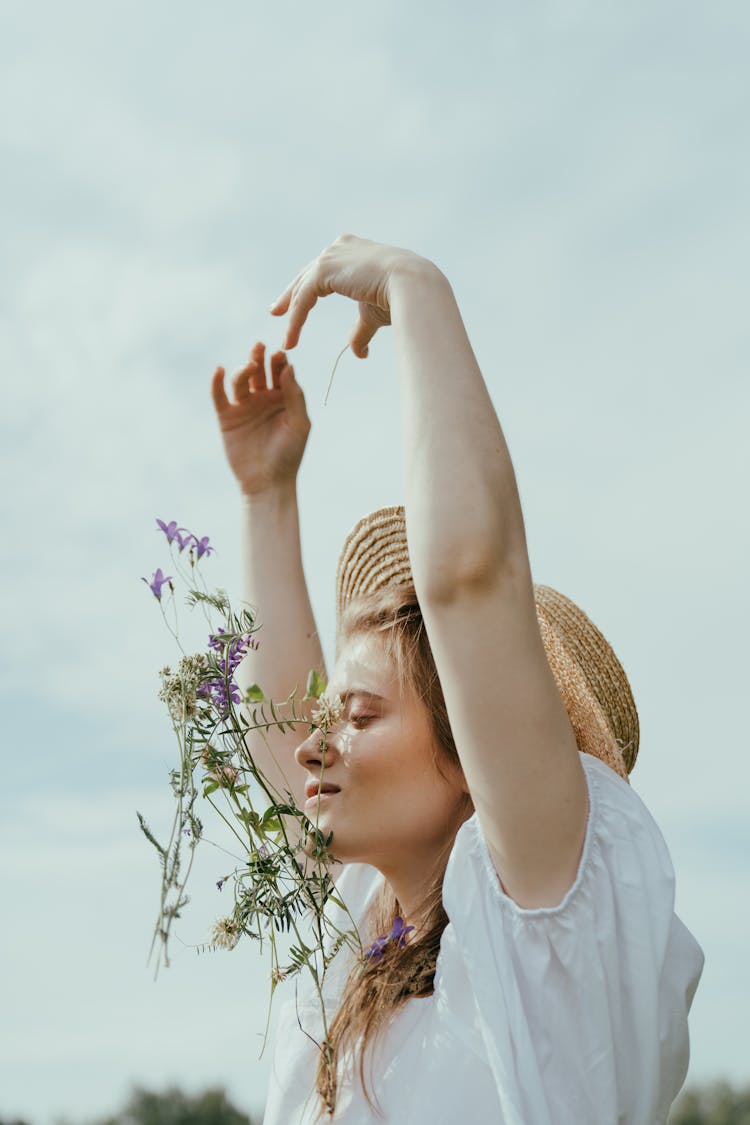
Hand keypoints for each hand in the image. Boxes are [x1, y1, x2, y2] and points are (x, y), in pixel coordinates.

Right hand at [211, 342, 310, 496]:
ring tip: (249, 366)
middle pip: (259, 372)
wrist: (268, 482)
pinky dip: (217, 382)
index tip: (280, 353)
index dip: (280, 361)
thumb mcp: (299, 424)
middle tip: (260, 346)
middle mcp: (263, 399)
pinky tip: (220, 370)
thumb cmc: (289, 454)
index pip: (281, 372)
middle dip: (259, 358)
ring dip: (243, 370)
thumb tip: (289, 368)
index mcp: (283, 398)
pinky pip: (219, 396)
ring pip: (241, 380)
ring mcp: (244, 407)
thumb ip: (295, 396)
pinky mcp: (227, 418)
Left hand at [268, 233, 428, 357]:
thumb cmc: (399, 298)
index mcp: (352, 251)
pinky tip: (292, 339)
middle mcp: (338, 248)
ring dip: (291, 315)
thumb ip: (360, 330)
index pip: (322, 271)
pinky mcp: (324, 269)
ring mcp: (330, 255)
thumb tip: (358, 353)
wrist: (411, 286)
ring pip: (303, 289)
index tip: (294, 305)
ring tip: (286, 339)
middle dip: (291, 295)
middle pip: (307, 275)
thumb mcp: (372, 314)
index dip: (307, 289)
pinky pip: (303, 298)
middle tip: (276, 311)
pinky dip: (296, 320)